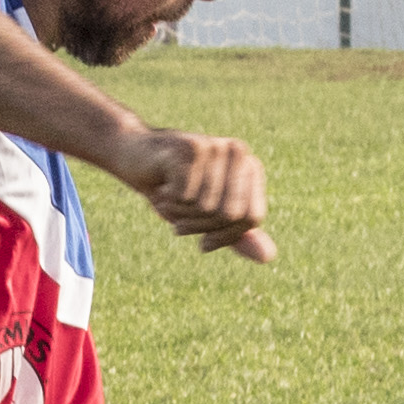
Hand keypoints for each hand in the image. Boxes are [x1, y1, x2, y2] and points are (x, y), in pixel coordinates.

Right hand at [111, 125, 272, 262]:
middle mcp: (238, 152)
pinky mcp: (191, 148)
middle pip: (231, 214)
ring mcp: (215, 147)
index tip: (204, 241)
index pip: (252, 217)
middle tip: (180, 221)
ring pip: (207, 206)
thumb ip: (237, 235)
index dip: (227, 236)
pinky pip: (186, 195)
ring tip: (169, 201)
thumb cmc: (175, 190)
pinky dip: (169, 201)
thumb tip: (268, 257)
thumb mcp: (208, 218)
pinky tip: (162, 188)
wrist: (135, 157)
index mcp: (250, 167)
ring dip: (181, 214)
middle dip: (201, 226)